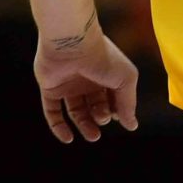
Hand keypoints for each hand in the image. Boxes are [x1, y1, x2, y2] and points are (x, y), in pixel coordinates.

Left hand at [33, 27, 138, 142]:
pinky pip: (52, 112)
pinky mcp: (50, 89)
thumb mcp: (126, 80)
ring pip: (76, 112)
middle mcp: (87, 81)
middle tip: (103, 119)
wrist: (73, 44)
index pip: (113, 99)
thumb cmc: (104, 58)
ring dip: (85, 126)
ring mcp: (68, 85)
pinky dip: (58, 127)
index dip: (116, 110)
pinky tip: (68, 139)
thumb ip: (128, 104)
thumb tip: (132, 126)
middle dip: (101, 117)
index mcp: (107, 75)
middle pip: (95, 107)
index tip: (117, 115)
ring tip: (93, 136)